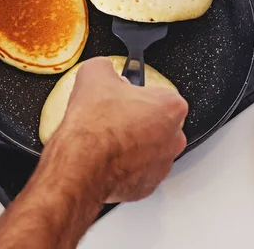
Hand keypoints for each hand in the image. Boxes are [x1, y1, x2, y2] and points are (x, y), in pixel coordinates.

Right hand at [48, 57, 187, 203]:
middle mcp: (173, 138)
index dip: (135, 93)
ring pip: (149, 148)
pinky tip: (105, 158)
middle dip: (137, 119)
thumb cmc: (93, 126)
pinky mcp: (146, 187)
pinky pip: (137, 171)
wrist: (80, 164)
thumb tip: (102, 69)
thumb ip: (105, 66)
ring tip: (105, 139)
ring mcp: (161, 165)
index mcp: (169, 106)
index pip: (157, 93)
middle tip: (112, 117)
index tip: (120, 96)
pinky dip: (124, 166)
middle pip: (157, 122)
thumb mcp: (93, 73)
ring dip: (132, 144)